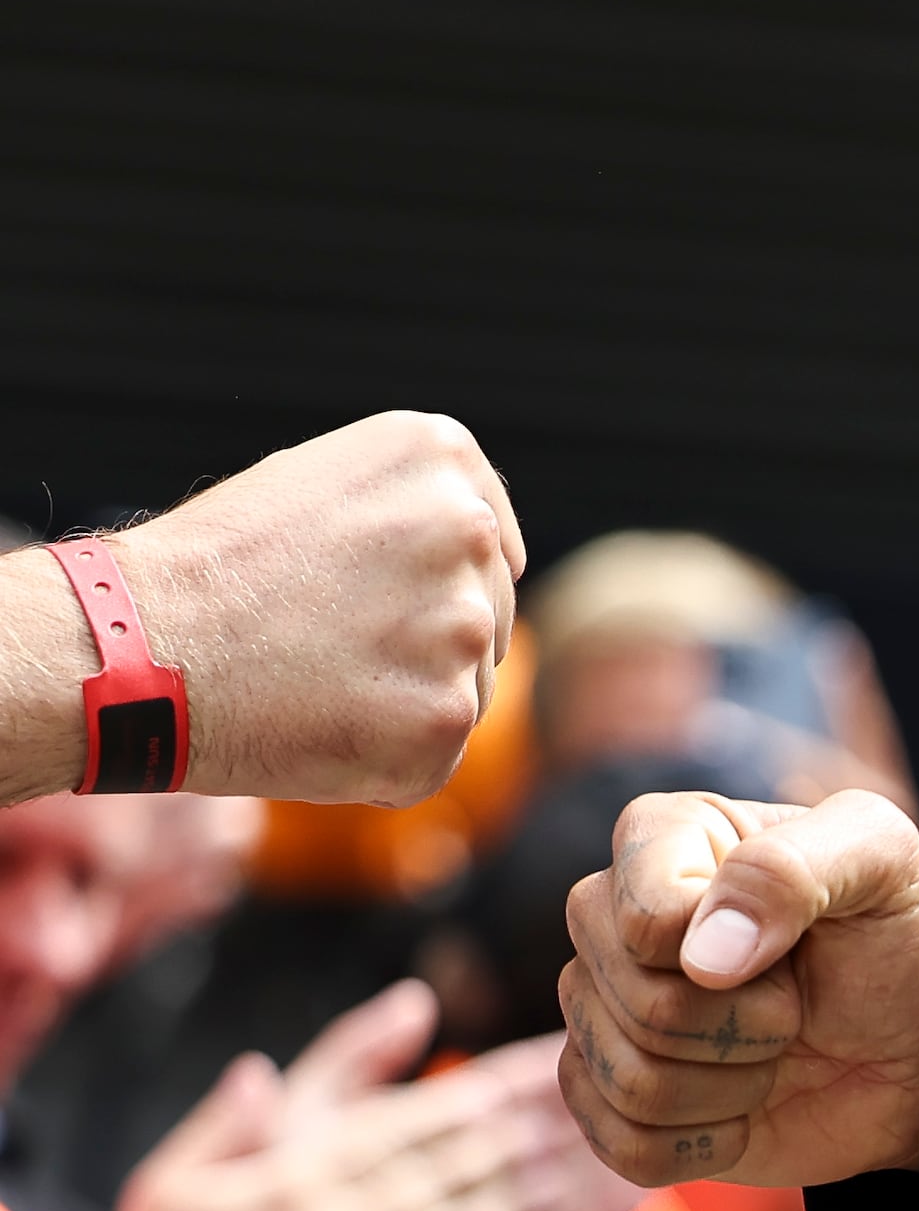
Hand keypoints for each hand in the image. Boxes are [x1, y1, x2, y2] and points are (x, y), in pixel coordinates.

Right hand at [6, 414, 525, 805]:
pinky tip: (317, 724)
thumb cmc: (210, 571)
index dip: (419, 584)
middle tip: (318, 643)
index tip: (352, 594)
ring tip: (312, 680)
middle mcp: (468, 528)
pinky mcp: (447, 714)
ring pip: (466, 684)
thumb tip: (494, 557)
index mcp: (438, 455)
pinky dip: (383, 755)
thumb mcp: (318, 485)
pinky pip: (435, 749)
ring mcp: (464, 625)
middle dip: (419, 642)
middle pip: (485, 615)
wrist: (131, 646)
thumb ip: (413, 510)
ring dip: (403, 698)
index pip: (488, 545)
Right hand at [100, 979, 633, 1210]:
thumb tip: (284, 1057)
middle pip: (476, 1157)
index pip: (426, 1112)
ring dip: (575, 1178)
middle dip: (558, 1118)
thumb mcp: (180, 1177)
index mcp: (298, 1174)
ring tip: (644, 1143)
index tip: (566, 1049)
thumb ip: (249, 1111)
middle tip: (635, 1081)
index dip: (503, 1080)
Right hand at [557, 789, 918, 1190]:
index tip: (793, 945)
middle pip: (632, 1000)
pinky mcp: (611, 1096)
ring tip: (777, 1048)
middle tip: (797, 1004)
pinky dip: (709, 1141)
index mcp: (665, 838)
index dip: (728, 948)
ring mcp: (604, 1010)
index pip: (642, 914)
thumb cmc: (896, 942)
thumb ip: (793, 867)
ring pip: (628, 1079)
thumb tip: (700, 955)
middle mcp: (613, 920)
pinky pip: (623, 1144)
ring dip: (734, 1083)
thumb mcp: (885, 863)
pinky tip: (746, 1107)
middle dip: (743, 1020)